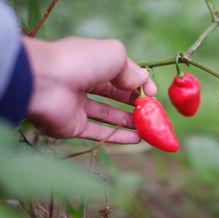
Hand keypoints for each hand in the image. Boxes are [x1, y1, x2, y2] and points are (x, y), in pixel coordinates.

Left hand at [23, 36, 156, 143]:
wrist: (44, 82)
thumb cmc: (81, 61)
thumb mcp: (115, 55)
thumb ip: (131, 70)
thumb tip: (143, 81)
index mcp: (92, 61)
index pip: (120, 72)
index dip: (138, 82)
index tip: (153, 94)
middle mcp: (84, 82)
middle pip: (114, 94)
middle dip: (134, 102)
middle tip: (152, 111)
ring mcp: (77, 105)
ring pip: (107, 115)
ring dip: (129, 121)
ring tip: (148, 127)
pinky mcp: (73, 126)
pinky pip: (99, 132)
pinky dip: (119, 136)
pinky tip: (137, 139)